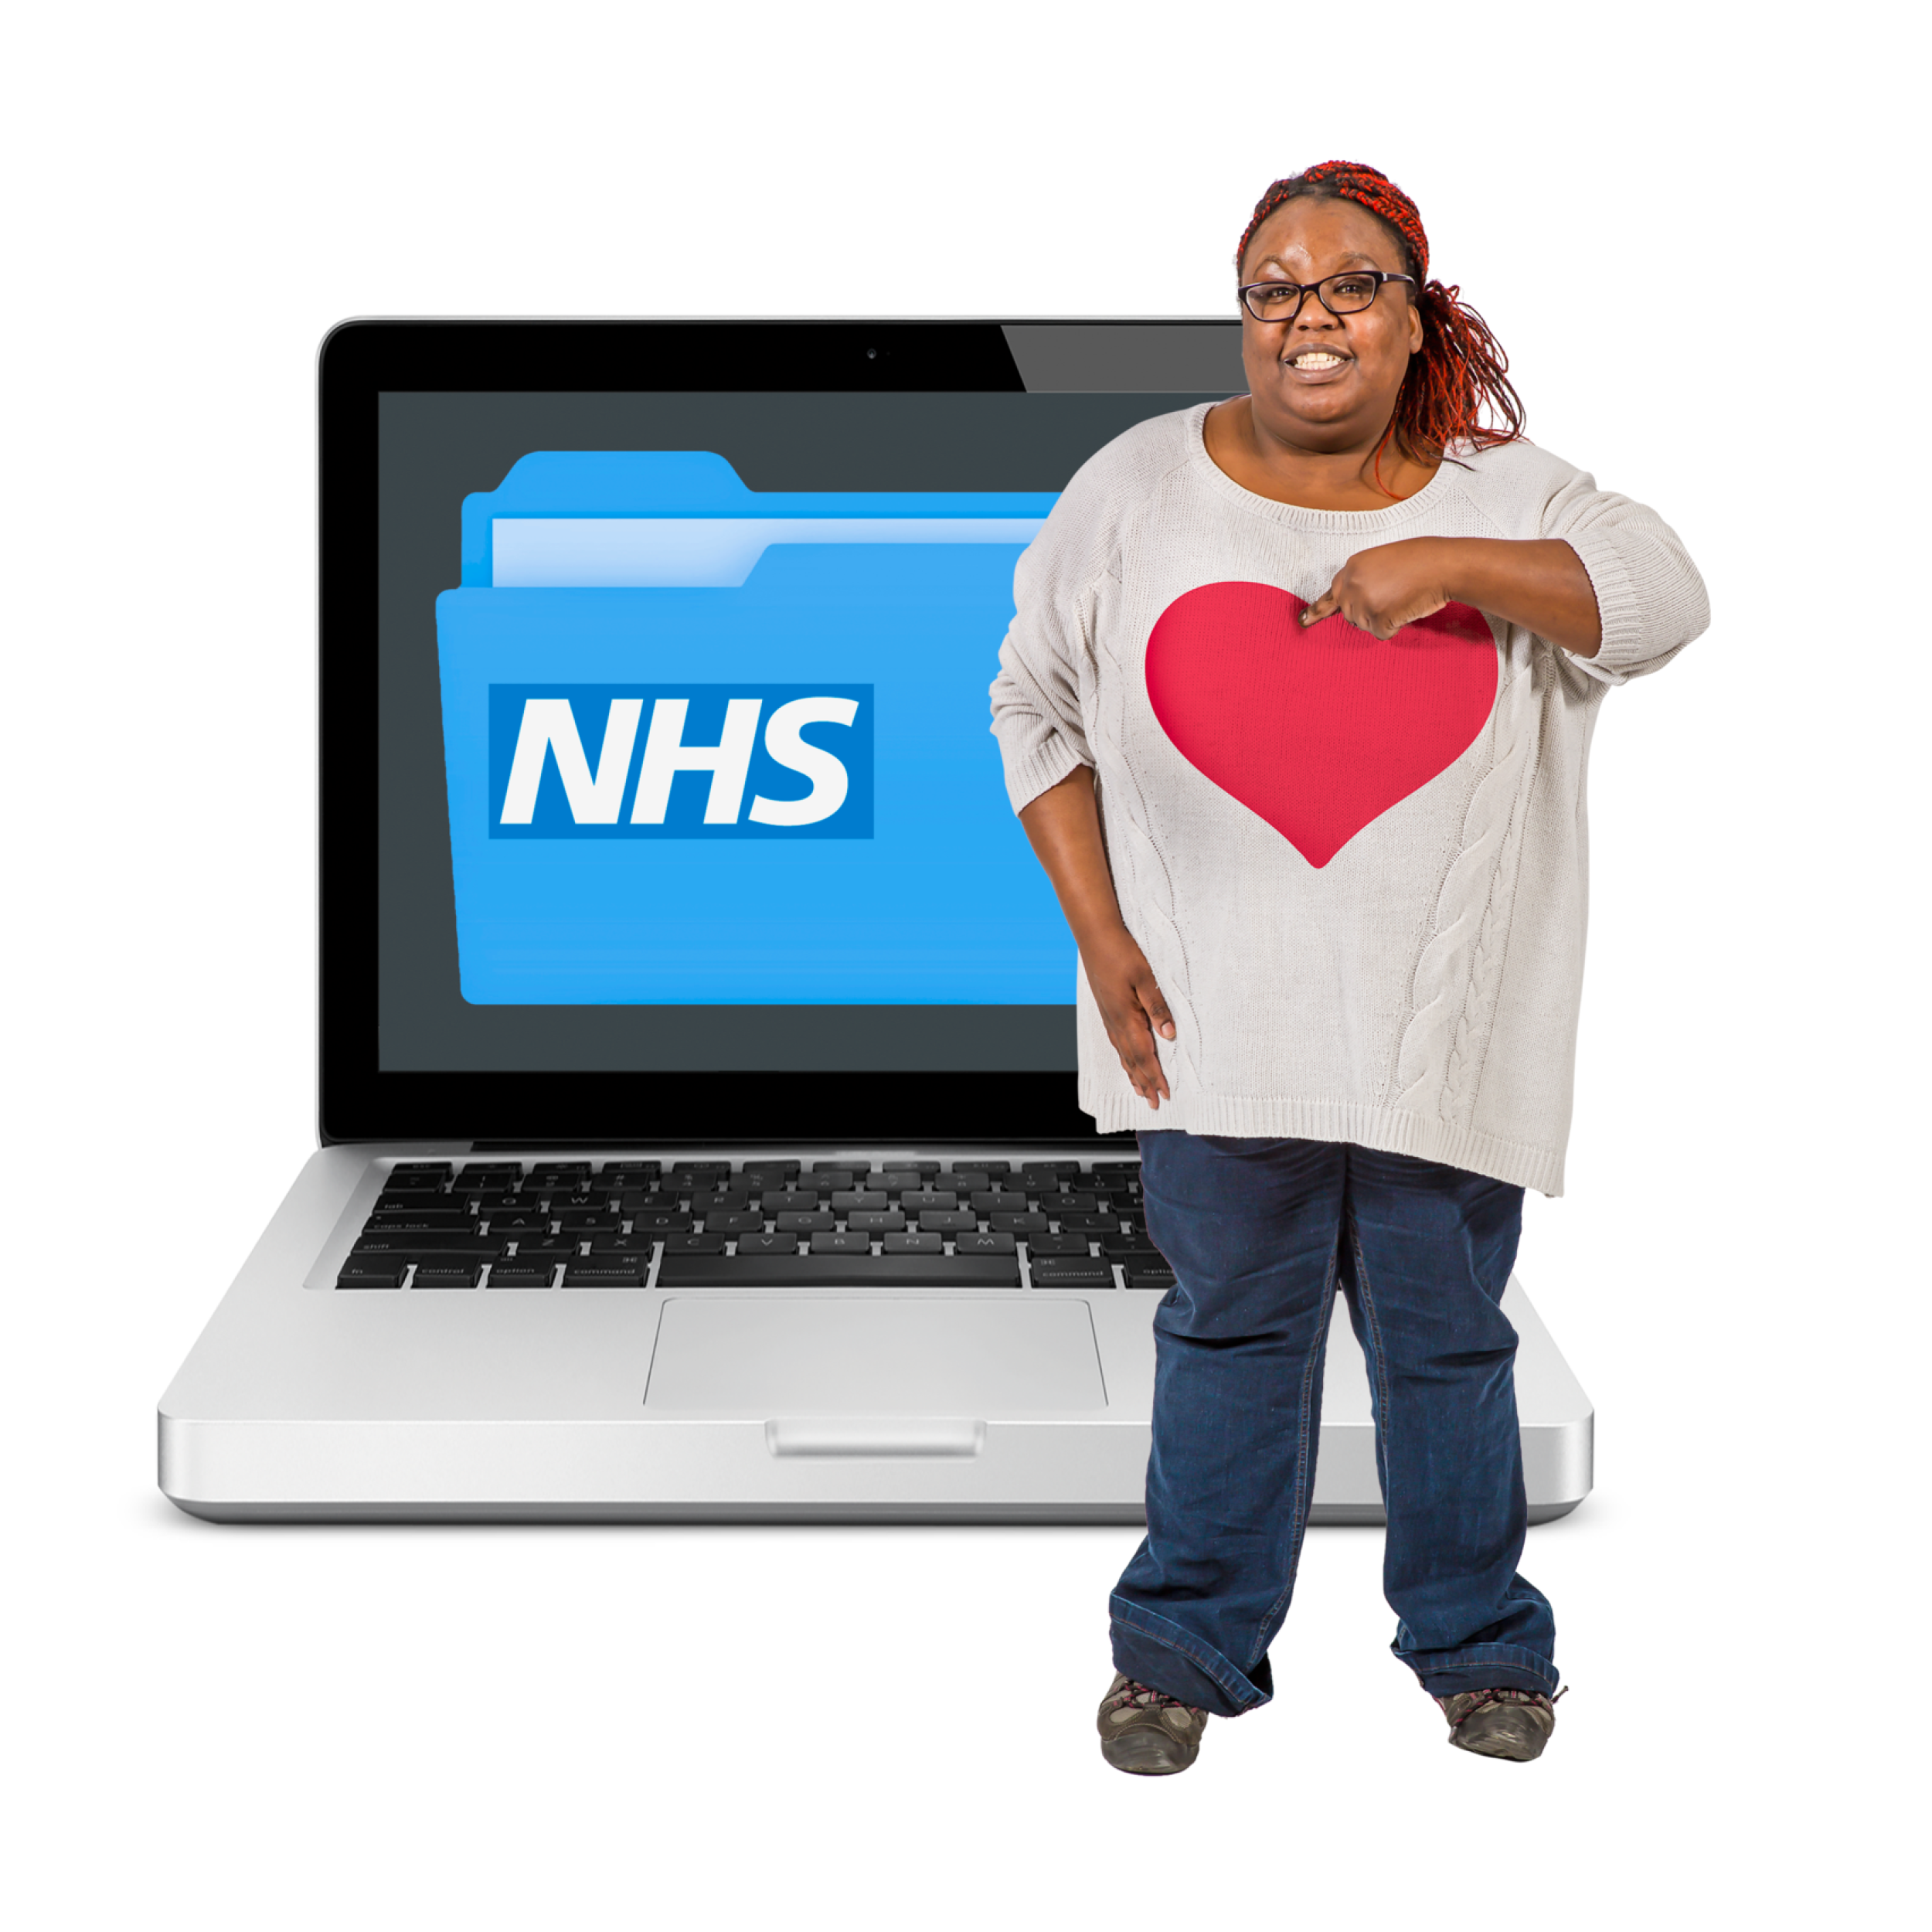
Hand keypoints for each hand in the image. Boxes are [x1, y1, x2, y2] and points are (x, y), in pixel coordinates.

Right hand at [1083, 929, 1174, 1108]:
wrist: (1095, 935)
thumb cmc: (1120, 952)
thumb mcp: (1146, 977)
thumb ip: (1157, 1007)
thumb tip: (1169, 1035)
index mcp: (1126, 1017)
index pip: (1143, 1056)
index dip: (1155, 1077)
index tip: (1164, 1094)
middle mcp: (1115, 1022)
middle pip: (1131, 1061)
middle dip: (1144, 1083)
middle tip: (1153, 1103)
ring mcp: (1109, 1016)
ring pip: (1122, 1053)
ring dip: (1133, 1074)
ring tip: (1140, 1090)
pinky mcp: (1107, 1008)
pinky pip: (1116, 1042)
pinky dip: (1124, 1057)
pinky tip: (1126, 1059)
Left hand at [1301, 537, 1449, 640]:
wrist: (1442, 565)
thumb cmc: (1421, 560)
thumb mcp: (1382, 560)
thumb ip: (1363, 578)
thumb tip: (1351, 602)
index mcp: (1352, 567)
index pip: (1332, 593)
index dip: (1320, 608)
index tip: (1304, 621)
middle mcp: (1351, 585)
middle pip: (1350, 614)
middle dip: (1370, 611)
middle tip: (1395, 595)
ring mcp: (1363, 603)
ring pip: (1366, 625)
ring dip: (1385, 618)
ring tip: (1403, 597)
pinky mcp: (1377, 619)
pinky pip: (1382, 633)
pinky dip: (1396, 626)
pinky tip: (1407, 607)